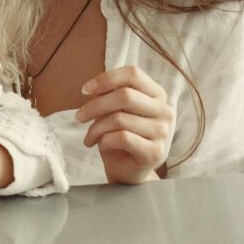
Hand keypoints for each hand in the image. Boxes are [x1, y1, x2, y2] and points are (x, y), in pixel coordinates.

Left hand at [77, 65, 173, 183]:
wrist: (127, 170)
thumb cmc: (118, 135)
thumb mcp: (111, 110)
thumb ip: (107, 95)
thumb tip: (93, 88)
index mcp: (156, 94)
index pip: (133, 74)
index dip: (105, 79)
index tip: (84, 90)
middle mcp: (165, 111)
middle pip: (124, 95)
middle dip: (94, 106)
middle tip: (78, 117)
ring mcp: (163, 132)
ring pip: (119, 119)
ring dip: (96, 128)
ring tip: (90, 136)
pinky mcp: (156, 152)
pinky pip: (123, 138)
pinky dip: (105, 141)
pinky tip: (103, 145)